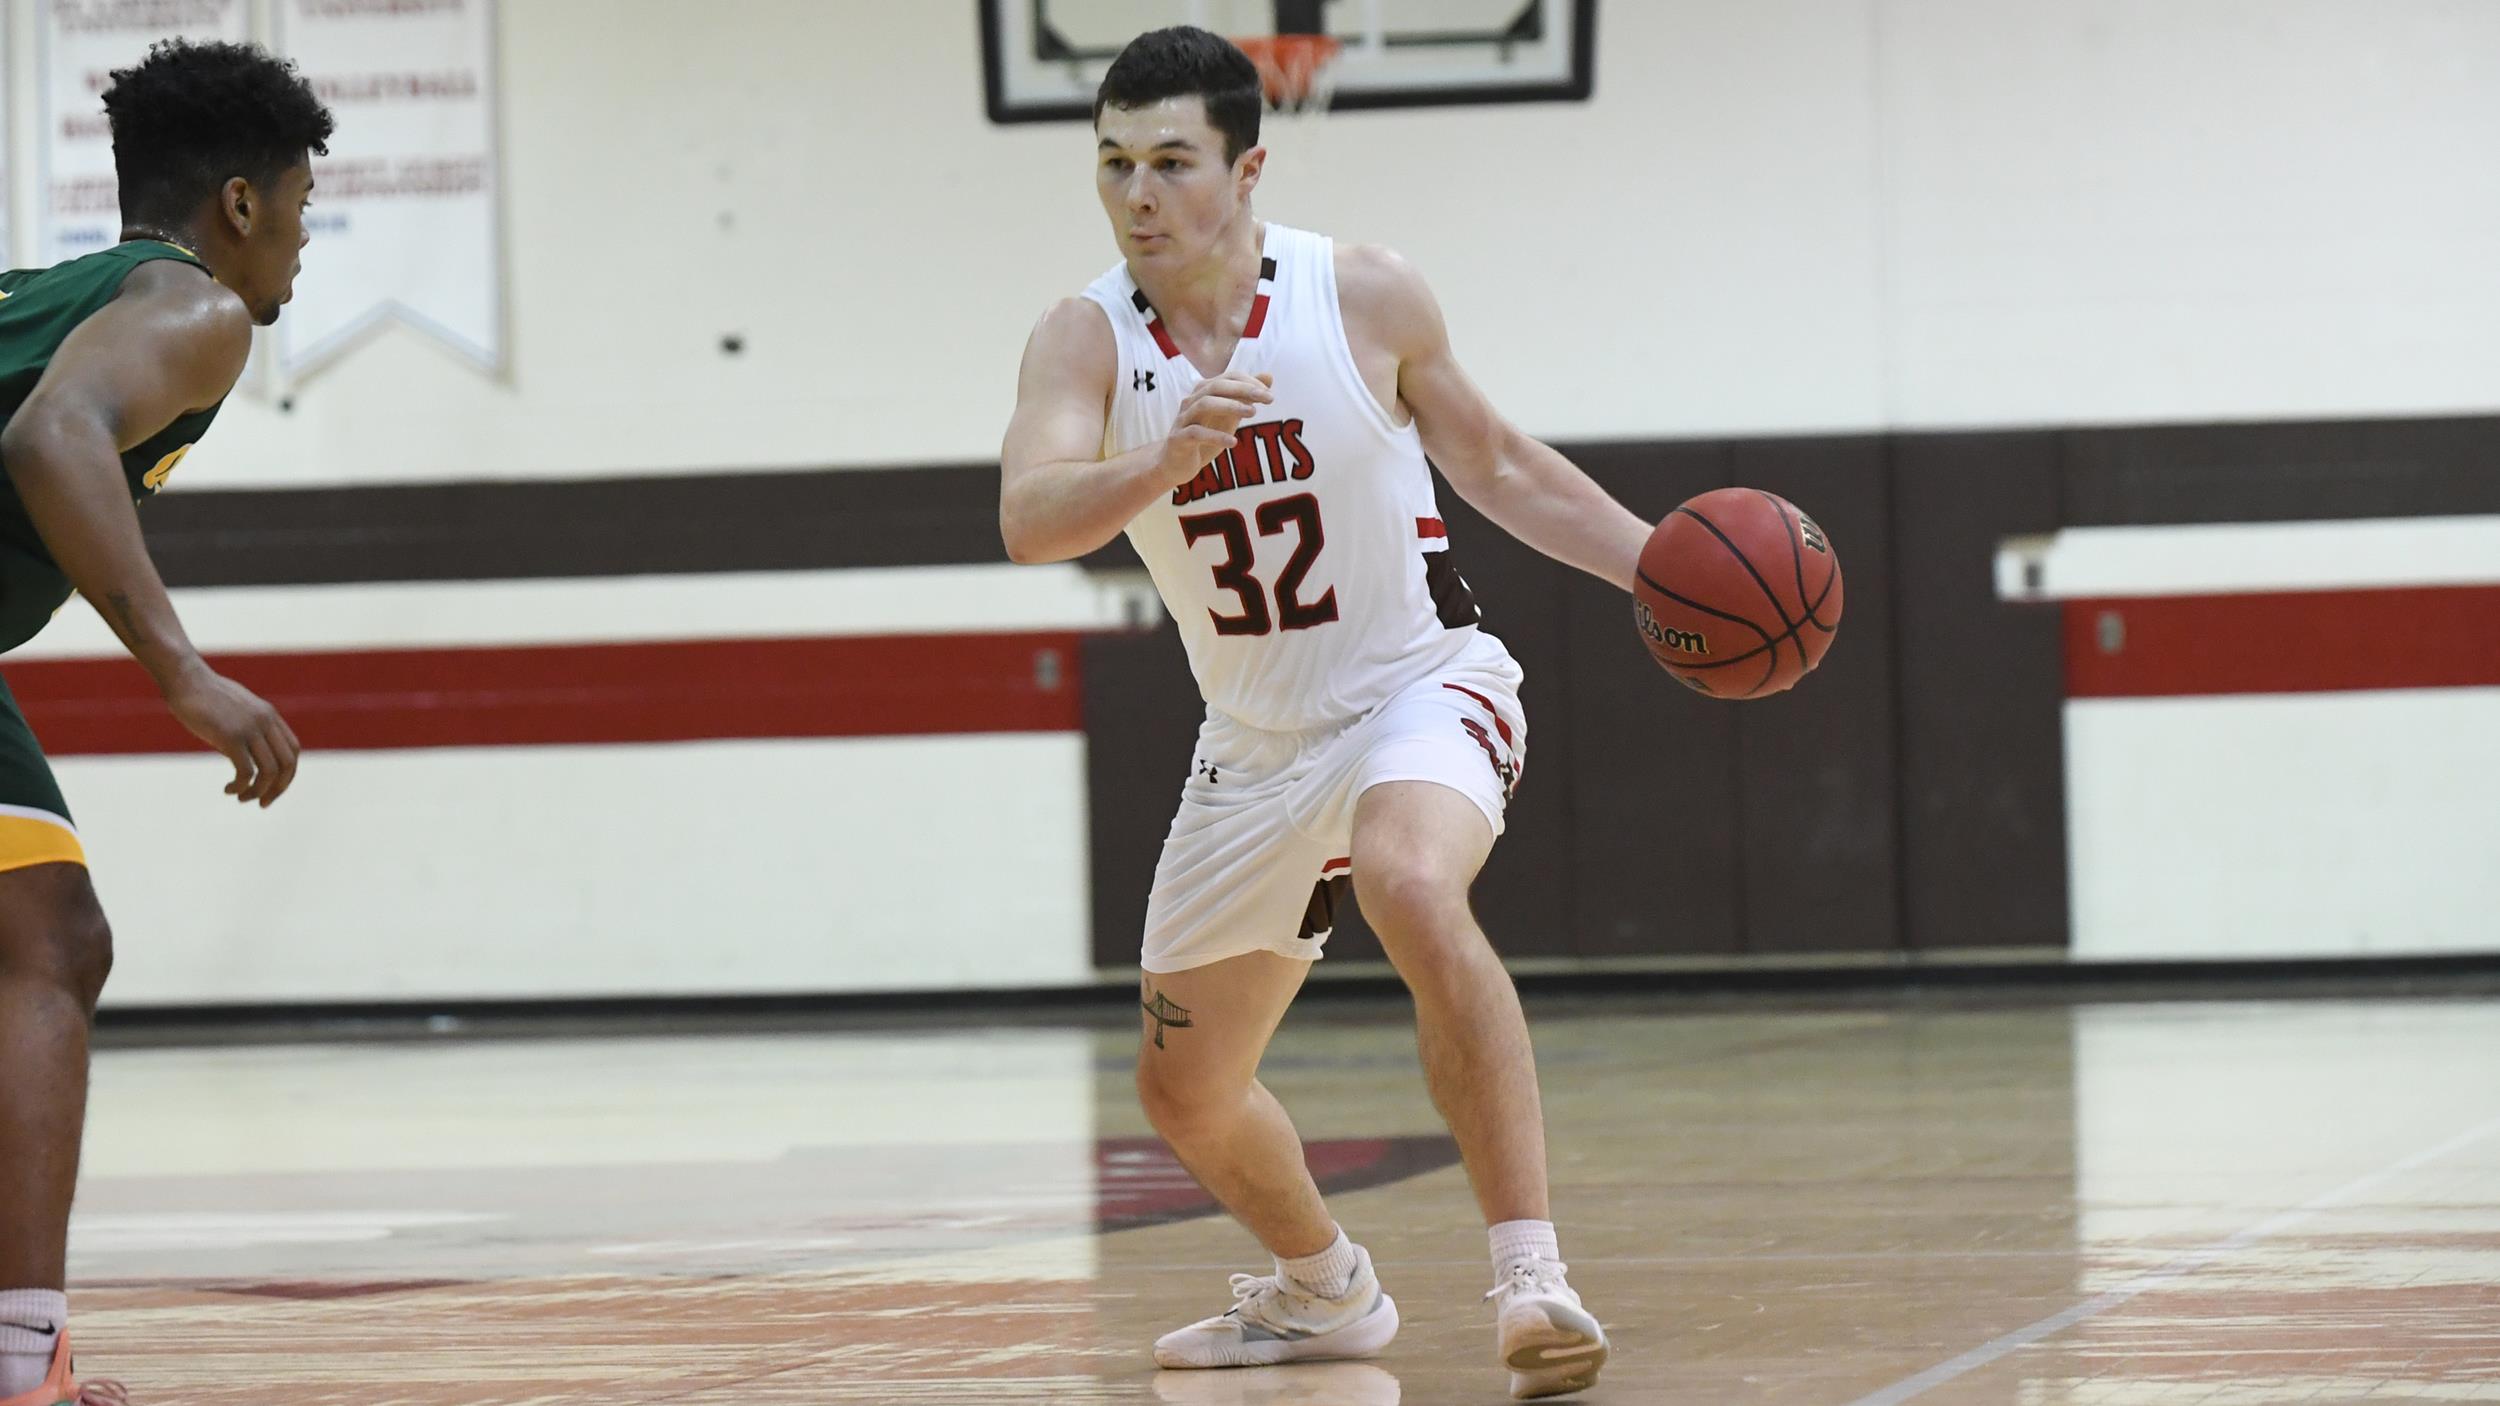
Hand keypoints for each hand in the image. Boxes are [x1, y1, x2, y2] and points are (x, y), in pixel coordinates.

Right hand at [161, 665, 300, 806]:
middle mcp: (266, 721)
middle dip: (278, 789)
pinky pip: (247, 771)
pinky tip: (229, 789)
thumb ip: (247, 734)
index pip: (293, 751)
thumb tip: (248, 765)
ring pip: (270, 771)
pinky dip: (241, 786)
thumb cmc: (204, 697)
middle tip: (262, 803)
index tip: (271, 790)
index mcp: (270, 716)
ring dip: (258, 792)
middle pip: (288, 764)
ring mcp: (250, 728)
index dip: (287, 775)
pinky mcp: (231, 736)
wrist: (185, 679)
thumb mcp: (235, 713)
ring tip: (241, 798)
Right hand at [1157, 372, 1272, 485]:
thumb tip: (1269, 376)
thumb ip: (1246, 397)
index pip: (1228, 377)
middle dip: (1244, 390)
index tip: (1269, 394)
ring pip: (1205, 404)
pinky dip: (1215, 436)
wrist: (1176, 464)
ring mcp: (1183, 419)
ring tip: (1253, 413)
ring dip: (1231, 406)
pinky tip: (1233, 442)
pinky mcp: (1178, 439)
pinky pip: (1196, 433)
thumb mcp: (1229, 416)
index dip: (1249, 382)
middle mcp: (1191, 401)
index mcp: (1204, 392)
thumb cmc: (1205, 436)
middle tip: (1268, 399)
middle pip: (1217, 386)